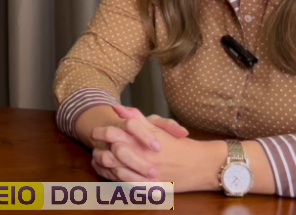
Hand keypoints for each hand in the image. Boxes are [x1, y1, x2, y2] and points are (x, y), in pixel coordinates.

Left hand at [91, 105, 224, 190]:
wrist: (200, 165)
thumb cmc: (181, 145)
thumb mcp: (159, 128)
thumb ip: (138, 118)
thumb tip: (118, 108)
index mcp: (145, 140)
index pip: (117, 133)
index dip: (103, 132)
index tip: (95, 132)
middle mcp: (143, 156)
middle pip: (113, 152)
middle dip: (101, 148)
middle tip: (95, 145)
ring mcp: (146, 173)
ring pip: (116, 170)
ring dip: (105, 165)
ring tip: (99, 159)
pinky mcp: (148, 187)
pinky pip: (125, 185)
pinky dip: (115, 179)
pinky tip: (111, 174)